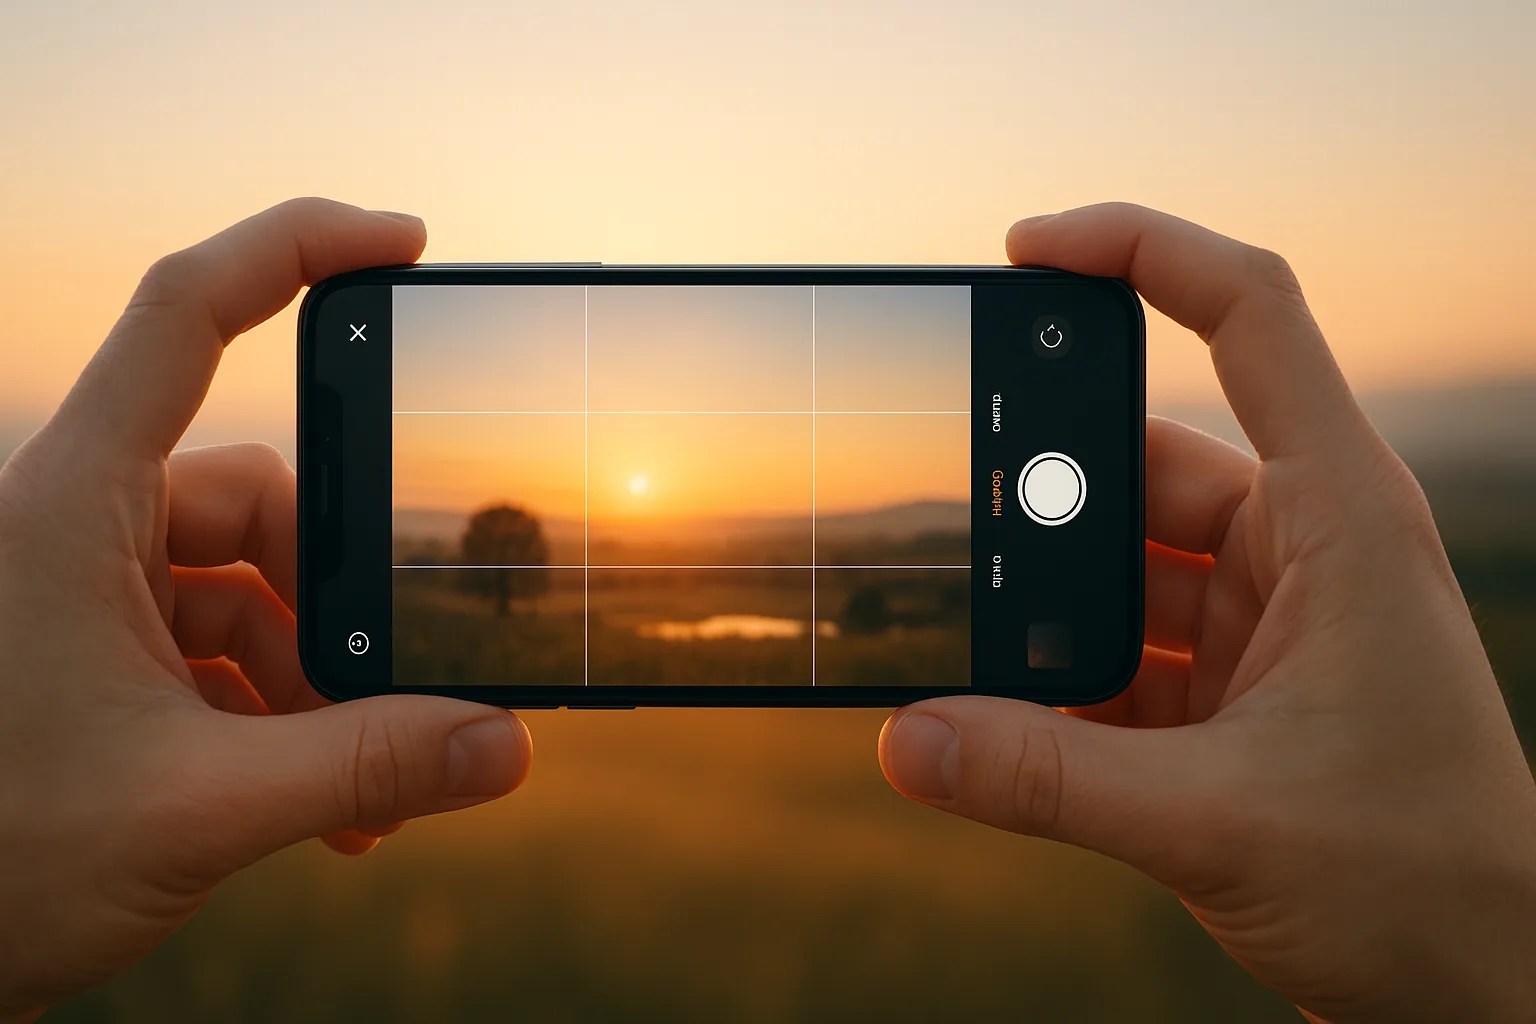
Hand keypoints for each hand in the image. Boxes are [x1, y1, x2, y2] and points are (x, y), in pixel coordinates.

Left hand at [0, 199, 531, 1020]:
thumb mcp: (200, 807)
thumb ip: (370, 766)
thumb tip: (508, 746)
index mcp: (75, 506)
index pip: (185, 314)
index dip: (296, 246)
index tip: (405, 242)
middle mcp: (82, 524)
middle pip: (263, 499)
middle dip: (338, 608)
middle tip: (395, 699)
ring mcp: (92, 589)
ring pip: (254, 586)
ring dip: (318, 682)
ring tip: (357, 787)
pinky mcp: (104, 651)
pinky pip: (228, 646)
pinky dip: (284, 712)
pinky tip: (323, 798)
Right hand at [879, 204, 1535, 1022]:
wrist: (1482, 994)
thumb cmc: (1423, 886)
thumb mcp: (1218, 821)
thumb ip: (1045, 779)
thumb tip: (905, 739)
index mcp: (1335, 518)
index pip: (1249, 318)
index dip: (1140, 251)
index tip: (1023, 250)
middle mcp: (1296, 550)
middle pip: (1140, 462)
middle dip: (1041, 496)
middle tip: (947, 521)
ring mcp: (1257, 623)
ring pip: (1114, 569)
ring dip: (1039, 606)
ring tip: (959, 636)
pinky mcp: (1224, 695)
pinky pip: (1113, 653)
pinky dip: (1053, 678)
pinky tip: (995, 714)